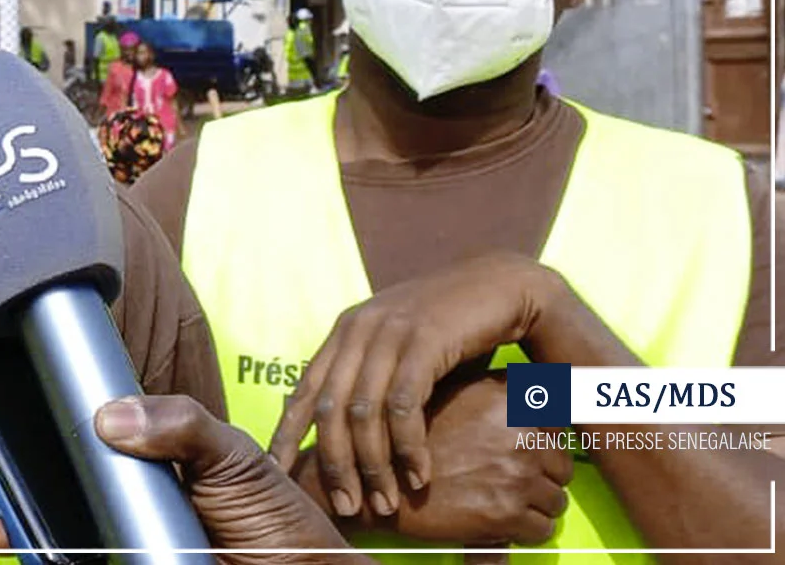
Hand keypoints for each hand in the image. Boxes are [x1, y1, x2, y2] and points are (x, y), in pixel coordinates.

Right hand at [0, 397, 354, 555]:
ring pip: (43, 517)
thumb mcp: (232, 452)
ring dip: (7, 514)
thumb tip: (110, 417)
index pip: (71, 417)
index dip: (24, 402)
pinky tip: (18, 546)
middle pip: (41, 465)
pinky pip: (66, 556)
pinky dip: (38, 552)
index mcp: (140, 448)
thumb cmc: (271, 513)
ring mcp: (111, 531)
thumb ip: (180, 423)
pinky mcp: (113, 560)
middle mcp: (115, 487)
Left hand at [268, 254, 570, 521]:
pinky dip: (407, 446)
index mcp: (347, 331)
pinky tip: (418, 476)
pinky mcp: (424, 340)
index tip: (281, 473)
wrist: (508, 283)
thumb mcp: (406, 356)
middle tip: (345, 506)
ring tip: (384, 503)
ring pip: (361, 412)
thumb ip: (378, 386)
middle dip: (332, 464)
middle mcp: (359, 328)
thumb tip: (355, 440)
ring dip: (371, 465)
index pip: (303, 389)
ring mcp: (389, 332)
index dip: (287, 434)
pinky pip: (402, 404)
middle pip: (326, 408)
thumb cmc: (459, 329)